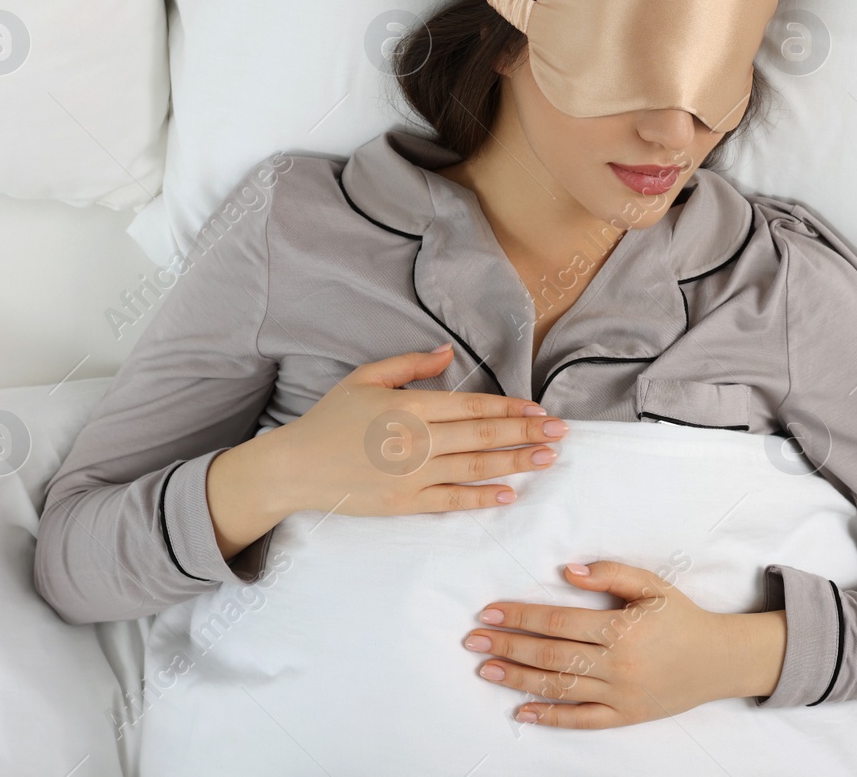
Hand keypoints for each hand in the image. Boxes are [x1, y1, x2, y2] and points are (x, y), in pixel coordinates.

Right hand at [207, 344, 564, 556]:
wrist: (295, 468)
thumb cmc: (330, 420)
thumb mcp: (365, 379)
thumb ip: (410, 365)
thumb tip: (448, 352)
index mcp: (409, 407)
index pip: (471, 406)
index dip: (508, 408)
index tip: (538, 408)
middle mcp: (415, 441)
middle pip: (482, 436)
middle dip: (526, 433)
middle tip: (561, 431)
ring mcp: (411, 476)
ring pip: (474, 468)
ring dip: (516, 463)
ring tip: (548, 457)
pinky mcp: (404, 503)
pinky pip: (451, 501)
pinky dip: (481, 498)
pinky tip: (509, 494)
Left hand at [463, 560, 787, 727]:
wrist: (720, 660)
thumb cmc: (681, 618)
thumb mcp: (652, 585)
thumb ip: (611, 574)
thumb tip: (569, 569)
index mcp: (622, 628)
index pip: (558, 621)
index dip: (521, 616)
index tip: (489, 611)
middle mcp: (617, 663)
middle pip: (550, 656)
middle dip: (507, 647)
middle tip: (473, 641)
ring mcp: (620, 694)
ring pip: (559, 688)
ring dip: (517, 679)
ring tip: (485, 669)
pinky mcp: (624, 716)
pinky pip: (582, 719)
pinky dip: (550, 718)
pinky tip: (521, 711)